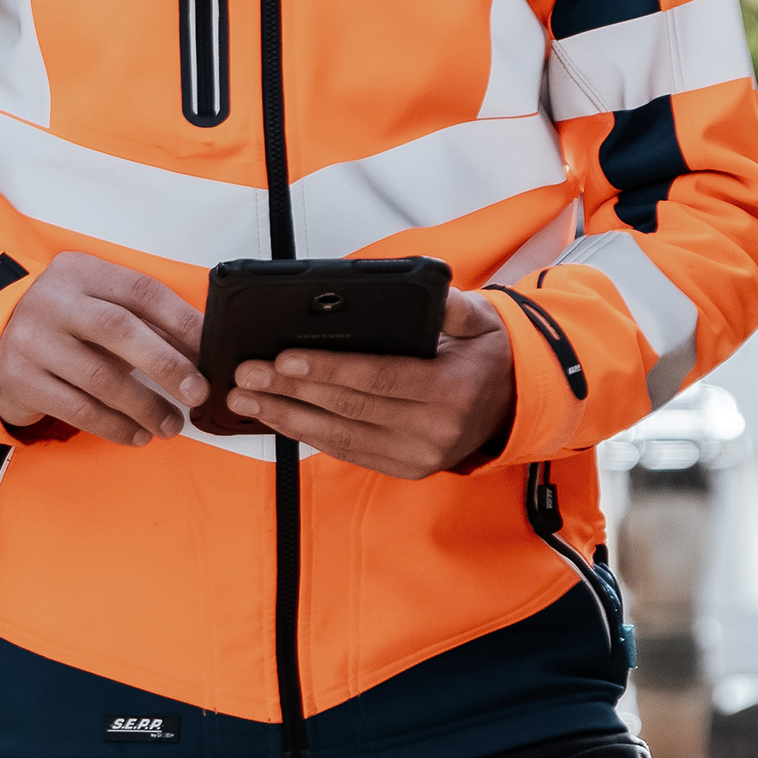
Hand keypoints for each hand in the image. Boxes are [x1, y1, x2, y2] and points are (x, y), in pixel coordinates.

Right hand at [0, 249, 208, 445]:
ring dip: (144, 406)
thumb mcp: (96, 306)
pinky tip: (137, 434)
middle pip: (119, 330)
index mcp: (80, 272)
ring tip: (171, 425)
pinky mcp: (20, 380)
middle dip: (167, 365)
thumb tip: (201, 351)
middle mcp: (52, 301)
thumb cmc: (63, 326)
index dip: (181, 322)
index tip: (210, 351)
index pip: (141, 290)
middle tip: (197, 394)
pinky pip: (77, 409)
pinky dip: (114, 426)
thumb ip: (143, 321)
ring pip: (99, 377)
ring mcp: (32, 340)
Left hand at [229, 292, 516, 474]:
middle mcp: (434, 431)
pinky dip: (306, 434)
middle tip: (245, 375)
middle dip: (290, 392)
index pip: (378, 379)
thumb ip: (454, 306)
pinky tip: (275, 416)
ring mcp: (418, 457)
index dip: (328, 370)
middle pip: (349, 410)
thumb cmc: (485, 355)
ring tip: (244, 400)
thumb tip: (429, 288)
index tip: (283, 358)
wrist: (513, 403)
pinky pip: (346, 451)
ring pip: (339, 437)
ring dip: (286, 418)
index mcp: (451, 390)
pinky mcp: (404, 469)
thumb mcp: (482, 321)